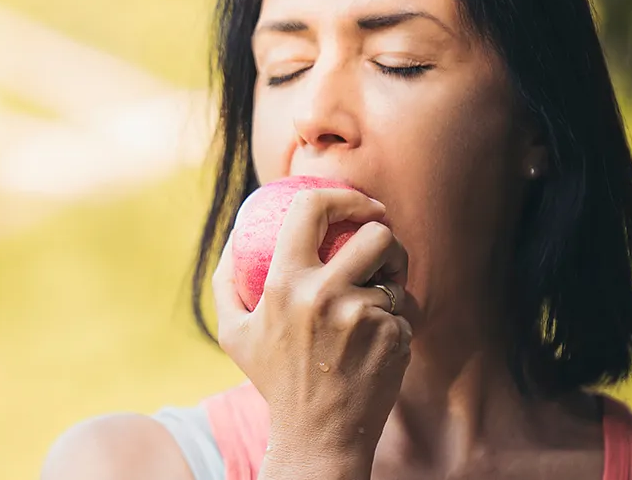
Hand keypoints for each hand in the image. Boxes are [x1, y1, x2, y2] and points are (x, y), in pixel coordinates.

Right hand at [212, 188, 411, 460]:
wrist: (317, 436)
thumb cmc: (274, 379)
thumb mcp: (233, 332)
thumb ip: (227, 279)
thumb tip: (236, 231)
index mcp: (284, 284)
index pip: (311, 210)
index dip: (340, 194)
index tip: (357, 203)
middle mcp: (324, 295)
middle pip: (376, 233)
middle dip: (384, 233)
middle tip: (380, 246)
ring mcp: (363, 317)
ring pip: (395, 275)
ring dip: (392, 282)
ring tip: (377, 300)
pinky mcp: (393, 338)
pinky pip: (404, 312)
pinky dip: (395, 322)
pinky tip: (376, 346)